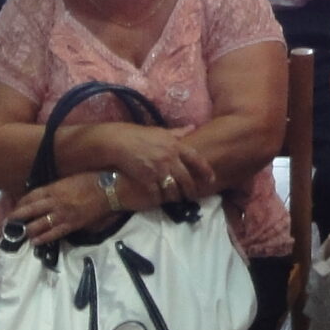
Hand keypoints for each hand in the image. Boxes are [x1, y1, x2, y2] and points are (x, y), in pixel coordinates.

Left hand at [7, 170, 117, 247]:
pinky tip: (34, 241)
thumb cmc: (92, 179)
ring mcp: (63, 215)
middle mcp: (55, 202)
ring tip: (20, 233)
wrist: (111, 190)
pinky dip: (42, 238)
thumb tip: (44, 193)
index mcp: (54, 188)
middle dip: (17, 218)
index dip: (20, 204)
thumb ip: (56, 186)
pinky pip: (53, 233)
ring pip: (39, 225)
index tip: (14, 208)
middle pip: (30, 211)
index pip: (30, 197)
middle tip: (8, 224)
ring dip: (27, 230)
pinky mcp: (72, 225)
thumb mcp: (70, 178)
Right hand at [88, 126, 219, 203]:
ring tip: (178, 201)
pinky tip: (161, 201)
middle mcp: (169, 158)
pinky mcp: (146, 179)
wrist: (117, 142)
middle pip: (186, 179)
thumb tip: (192, 127)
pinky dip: (160, 199)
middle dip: (191, 190)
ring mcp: (158, 169)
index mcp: (175, 145)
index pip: (196, 159)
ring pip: (173, 189)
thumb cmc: (138, 135)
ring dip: (177, 197)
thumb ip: (178, 132)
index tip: (212, 179)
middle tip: (193, 196)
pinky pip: (157, 194)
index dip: (206, 171)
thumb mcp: (160, 131)